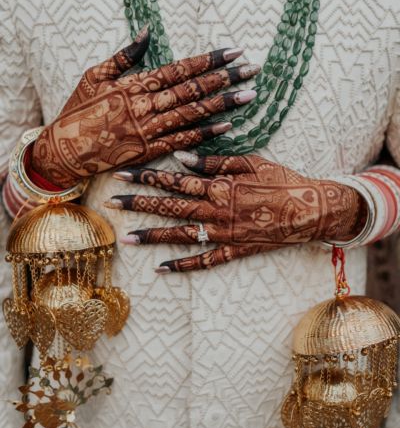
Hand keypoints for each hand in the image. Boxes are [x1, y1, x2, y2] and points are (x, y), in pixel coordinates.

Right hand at [32, 26, 258, 187]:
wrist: (65, 149)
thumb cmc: (78, 111)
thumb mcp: (94, 75)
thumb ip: (124, 55)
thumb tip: (147, 32)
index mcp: (134, 84)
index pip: (179, 69)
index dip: (208, 60)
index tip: (233, 52)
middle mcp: (145, 105)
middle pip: (192, 89)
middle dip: (225, 78)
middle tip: (252, 70)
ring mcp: (148, 130)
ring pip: (192, 114)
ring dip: (222, 104)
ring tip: (248, 95)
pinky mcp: (149, 151)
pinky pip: (182, 141)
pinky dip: (205, 134)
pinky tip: (227, 127)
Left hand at [104, 153, 365, 271]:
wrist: (310, 210)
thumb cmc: (283, 180)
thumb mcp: (251, 162)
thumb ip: (214, 162)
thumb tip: (181, 158)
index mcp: (219, 186)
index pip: (174, 180)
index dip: (146, 176)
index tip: (122, 174)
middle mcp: (216, 211)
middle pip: (170, 207)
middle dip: (138, 204)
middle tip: (112, 202)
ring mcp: (223, 234)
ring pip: (180, 236)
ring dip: (151, 236)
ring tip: (126, 237)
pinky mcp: (233, 251)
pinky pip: (204, 262)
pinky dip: (182, 266)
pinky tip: (161, 269)